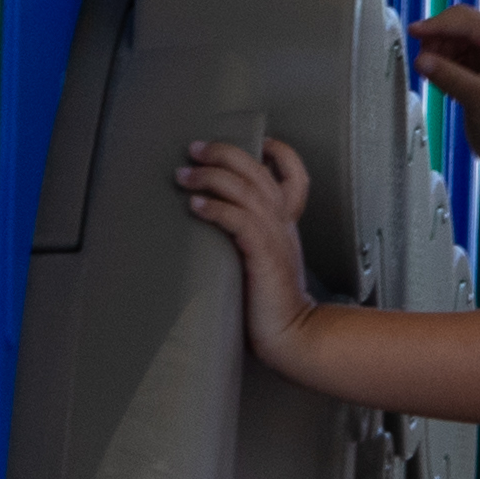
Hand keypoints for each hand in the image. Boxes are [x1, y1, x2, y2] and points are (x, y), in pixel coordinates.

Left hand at [172, 135, 320, 366]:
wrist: (293, 337)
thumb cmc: (271, 306)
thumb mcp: (263, 261)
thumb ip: (247, 238)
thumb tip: (212, 223)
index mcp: (286, 224)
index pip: (295, 176)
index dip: (278, 152)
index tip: (253, 141)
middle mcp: (283, 225)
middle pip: (258, 171)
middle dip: (224, 153)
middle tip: (194, 149)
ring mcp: (275, 238)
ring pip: (246, 190)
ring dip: (211, 177)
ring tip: (185, 175)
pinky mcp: (263, 257)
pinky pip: (239, 221)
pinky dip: (216, 209)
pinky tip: (196, 206)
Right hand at [413, 2, 479, 154]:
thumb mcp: (478, 99)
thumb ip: (449, 77)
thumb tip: (420, 59)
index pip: (470, 23)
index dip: (440, 24)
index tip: (415, 31)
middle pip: (460, 24)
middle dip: (438, 36)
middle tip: (422, 57)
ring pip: (452, 39)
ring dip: (437, 51)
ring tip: (432, 75)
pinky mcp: (474, 69)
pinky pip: (450, 55)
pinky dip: (439, 63)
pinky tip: (440, 83)